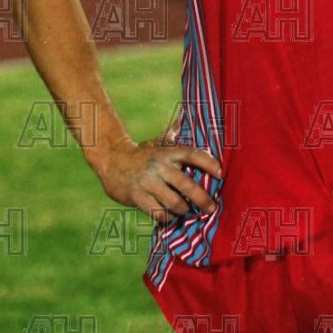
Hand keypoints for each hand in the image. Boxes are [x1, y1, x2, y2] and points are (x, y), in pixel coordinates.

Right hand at [96, 129, 221, 223]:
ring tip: (187, 211)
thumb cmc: (142, 153)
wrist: (112, 161)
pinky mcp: (137, 196)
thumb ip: (173, 132)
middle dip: (203, 198)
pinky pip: (158, 212)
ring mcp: (148, 182)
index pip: (192, 154)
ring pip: (174, 202)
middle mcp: (160, 166)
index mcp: (168, 152)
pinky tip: (171, 216)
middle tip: (212, 208)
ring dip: (184, 209)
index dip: (208, 162)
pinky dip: (168, 217)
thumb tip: (184, 115)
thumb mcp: (157, 141)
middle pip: (187, 184)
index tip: (220, 173)